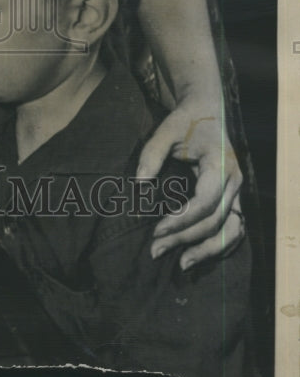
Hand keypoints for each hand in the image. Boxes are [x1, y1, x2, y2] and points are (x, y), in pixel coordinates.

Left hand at [136, 98, 243, 269]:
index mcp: (220, 164)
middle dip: (185, 238)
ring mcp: (237, 191)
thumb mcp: (165, 130)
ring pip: (232, 231)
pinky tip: (198, 256)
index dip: (182, 219)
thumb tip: (138, 184)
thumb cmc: (185, 120)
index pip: (205, 201)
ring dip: (208, 251)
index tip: (156, 230)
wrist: (207, 111)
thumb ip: (151, 154)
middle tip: (155, 250)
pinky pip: (234, 229)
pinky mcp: (234, 198)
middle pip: (215, 220)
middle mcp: (234, 181)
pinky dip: (219, 246)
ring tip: (181, 265)